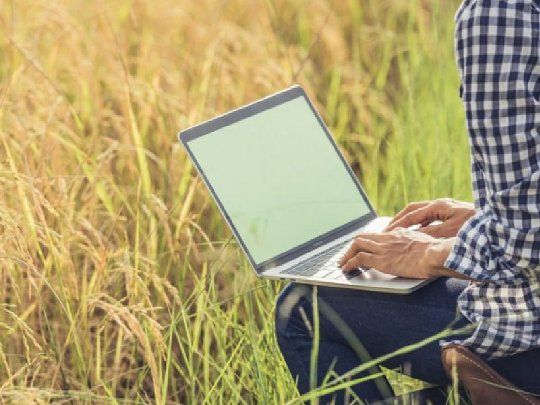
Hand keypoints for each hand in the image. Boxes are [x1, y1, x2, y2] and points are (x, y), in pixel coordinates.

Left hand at [338, 229, 456, 278]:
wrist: (435, 254)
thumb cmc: (435, 251)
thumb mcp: (422, 240)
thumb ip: (412, 240)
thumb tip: (411, 242)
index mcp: (396, 233)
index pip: (375, 235)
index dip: (365, 241)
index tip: (360, 247)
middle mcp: (387, 239)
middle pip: (362, 238)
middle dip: (352, 247)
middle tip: (347, 255)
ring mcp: (383, 249)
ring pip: (356, 246)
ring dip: (347, 255)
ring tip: (342, 263)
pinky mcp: (381, 260)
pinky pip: (359, 259)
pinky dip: (350, 263)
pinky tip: (347, 269)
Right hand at [385, 198, 474, 237]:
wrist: (498, 223)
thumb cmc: (476, 227)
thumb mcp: (452, 231)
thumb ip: (431, 233)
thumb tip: (413, 236)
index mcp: (439, 206)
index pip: (412, 214)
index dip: (398, 224)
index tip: (387, 232)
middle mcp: (441, 204)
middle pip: (413, 209)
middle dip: (398, 219)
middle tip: (386, 229)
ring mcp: (446, 208)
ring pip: (420, 213)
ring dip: (408, 221)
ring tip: (397, 231)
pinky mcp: (452, 214)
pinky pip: (429, 218)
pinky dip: (419, 224)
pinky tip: (417, 233)